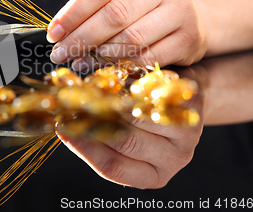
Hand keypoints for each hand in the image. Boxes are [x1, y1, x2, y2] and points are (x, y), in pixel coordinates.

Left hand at [47, 0, 207, 68]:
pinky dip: (120, 65)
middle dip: (82, 37)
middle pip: (115, 14)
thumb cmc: (140, 3)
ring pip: (131, 37)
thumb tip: (58, 32)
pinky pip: (147, 57)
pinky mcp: (188, 38)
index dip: (72, 13)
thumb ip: (89, 5)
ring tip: (78, 60)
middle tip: (61, 53)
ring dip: (99, 54)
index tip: (53, 33)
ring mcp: (180, 10)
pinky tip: (102, 67)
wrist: (188, 16)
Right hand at [57, 91, 203, 188]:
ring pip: (139, 118)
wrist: (182, 95)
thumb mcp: (125, 134)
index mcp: (151, 175)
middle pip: (126, 142)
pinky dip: (133, 85)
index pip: (112, 167)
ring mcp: (187, 137)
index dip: (84, 147)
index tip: (62, 128)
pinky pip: (155, 95)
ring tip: (89, 88)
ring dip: (111, 100)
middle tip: (71, 102)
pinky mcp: (191, 108)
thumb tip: (62, 123)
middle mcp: (172, 161)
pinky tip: (117, 77)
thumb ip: (100, 133)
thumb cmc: (145, 117)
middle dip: (94, 119)